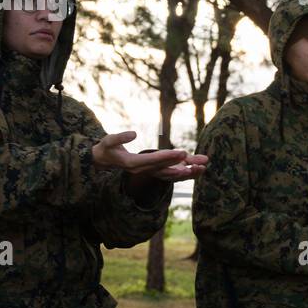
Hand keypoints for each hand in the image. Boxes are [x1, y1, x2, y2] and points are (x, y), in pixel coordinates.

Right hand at [92, 131, 208, 180]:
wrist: (104, 161)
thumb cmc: (106, 148)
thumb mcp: (107, 141)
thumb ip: (119, 138)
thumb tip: (133, 133)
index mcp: (132, 163)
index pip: (153, 160)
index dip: (168, 157)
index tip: (181, 153)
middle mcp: (143, 170)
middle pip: (166, 169)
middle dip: (183, 166)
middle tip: (199, 163)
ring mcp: (148, 172)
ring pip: (170, 174)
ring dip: (187, 172)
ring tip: (203, 167)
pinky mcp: (153, 171)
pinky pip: (170, 173)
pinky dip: (183, 171)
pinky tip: (197, 167)